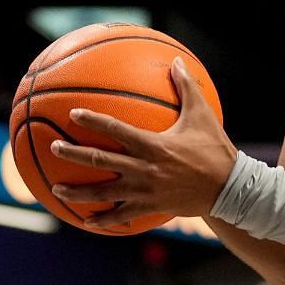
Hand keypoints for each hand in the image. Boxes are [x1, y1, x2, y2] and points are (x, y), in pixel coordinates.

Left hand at [48, 59, 237, 228]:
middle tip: (54, 147)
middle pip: (101, 161)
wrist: (230, 189)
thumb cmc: (214, 149)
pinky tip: (87, 223)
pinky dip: (103, 220)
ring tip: (57, 189)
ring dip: (78, 192)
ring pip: (104, 193)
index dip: (93, 120)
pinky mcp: (150, 208)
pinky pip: (122, 216)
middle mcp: (144, 168)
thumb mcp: (202, 116)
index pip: (116, 129)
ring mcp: (144, 191)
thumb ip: (187, 87)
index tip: (73, 114)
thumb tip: (178, 61)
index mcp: (152, 144)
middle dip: (74, 154)